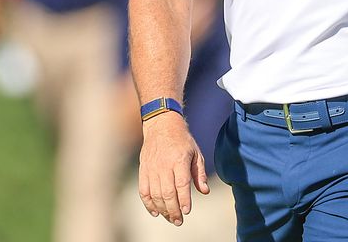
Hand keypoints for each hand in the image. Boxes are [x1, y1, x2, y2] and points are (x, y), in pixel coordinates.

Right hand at [137, 112, 209, 226]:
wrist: (161, 124)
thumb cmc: (182, 140)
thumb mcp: (196, 153)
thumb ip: (200, 174)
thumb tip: (204, 192)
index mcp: (179, 160)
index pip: (181, 184)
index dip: (184, 200)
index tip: (187, 211)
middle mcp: (164, 165)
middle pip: (168, 193)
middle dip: (174, 210)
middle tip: (179, 221)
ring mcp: (152, 168)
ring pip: (155, 194)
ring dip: (163, 209)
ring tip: (170, 218)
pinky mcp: (143, 169)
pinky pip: (143, 190)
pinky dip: (148, 203)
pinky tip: (155, 212)